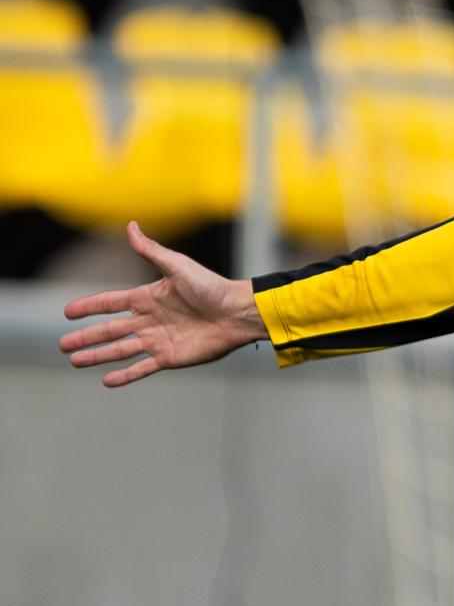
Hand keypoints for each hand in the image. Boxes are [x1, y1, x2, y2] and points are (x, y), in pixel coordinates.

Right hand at [58, 221, 266, 387]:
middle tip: (63, 344)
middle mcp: (150, 320)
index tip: (67, 312)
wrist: (238, 313)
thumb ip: (151, 251)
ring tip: (74, 361)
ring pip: (120, 350)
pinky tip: (106, 381)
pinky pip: (142, 368)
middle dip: (86, 337)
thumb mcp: (178, 266)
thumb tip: (131, 225)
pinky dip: (125, 375)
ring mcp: (159, 340)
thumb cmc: (212, 287)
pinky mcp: (170, 357)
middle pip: (110, 330)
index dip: (89, 307)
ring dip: (98, 355)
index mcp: (149, 298)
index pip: (111, 303)